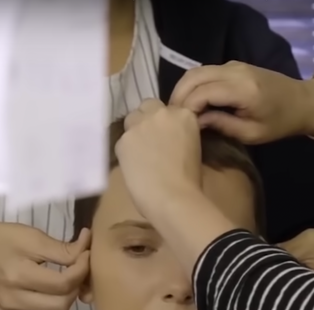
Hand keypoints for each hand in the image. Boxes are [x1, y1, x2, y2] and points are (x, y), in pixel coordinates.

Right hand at [0, 223, 90, 309]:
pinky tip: (46, 298)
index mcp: (18, 275)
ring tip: (62, 289)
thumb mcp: (31, 236)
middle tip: (75, 273)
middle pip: (61, 306)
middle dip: (75, 288)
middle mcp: (11, 301)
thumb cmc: (1, 240)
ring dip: (64, 307)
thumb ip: (62, 249)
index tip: (84, 256)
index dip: (82, 270)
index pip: (64, 284)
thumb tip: (87, 250)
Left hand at [115, 99, 203, 218]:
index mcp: (184, 115)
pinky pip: (122, 141)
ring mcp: (140, 125)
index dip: (166, 123)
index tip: (166, 136)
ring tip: (139, 152)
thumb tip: (167, 138)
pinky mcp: (123, 140)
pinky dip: (126, 151)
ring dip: (135, 131)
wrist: (173, 198)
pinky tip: (132, 166)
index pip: (169, 109)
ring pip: (131, 120)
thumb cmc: (190, 181)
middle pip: (148, 106)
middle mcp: (162, 113)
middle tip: (150, 140)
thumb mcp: (192, 148)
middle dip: (148, 118)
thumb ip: (178, 134)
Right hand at [169, 61, 313, 144]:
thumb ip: (221, 125)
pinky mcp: (233, 65)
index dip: (185, 109)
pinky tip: (192, 103)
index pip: (201, 93)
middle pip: (193, 77)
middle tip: (171, 118)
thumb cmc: (280, 123)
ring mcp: (233, 65)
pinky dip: (194, 85)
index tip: (178, 126)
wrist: (303, 102)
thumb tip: (194, 123)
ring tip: (179, 112)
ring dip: (183, 89)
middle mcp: (234, 71)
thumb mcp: (251, 133)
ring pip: (196, 71)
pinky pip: (205, 71)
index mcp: (242, 90)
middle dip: (178, 97)